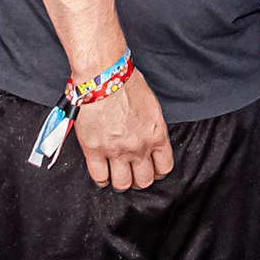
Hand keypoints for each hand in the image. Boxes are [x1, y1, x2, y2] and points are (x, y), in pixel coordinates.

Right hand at [73, 70, 172, 190]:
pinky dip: (102, 179)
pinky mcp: (95, 150)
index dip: (157, 171)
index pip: (164, 167)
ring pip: (122, 184)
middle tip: (133, 173)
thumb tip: (148, 139)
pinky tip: (103, 174)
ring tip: (117, 174)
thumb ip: (152, 128)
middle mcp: (139, 146)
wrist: (103, 76)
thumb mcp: (151, 106)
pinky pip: (100, 177)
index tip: (151, 169)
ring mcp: (116, 150)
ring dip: (121, 182)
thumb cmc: (126, 83)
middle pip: (144, 180)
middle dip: (139, 179)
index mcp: (156, 134)